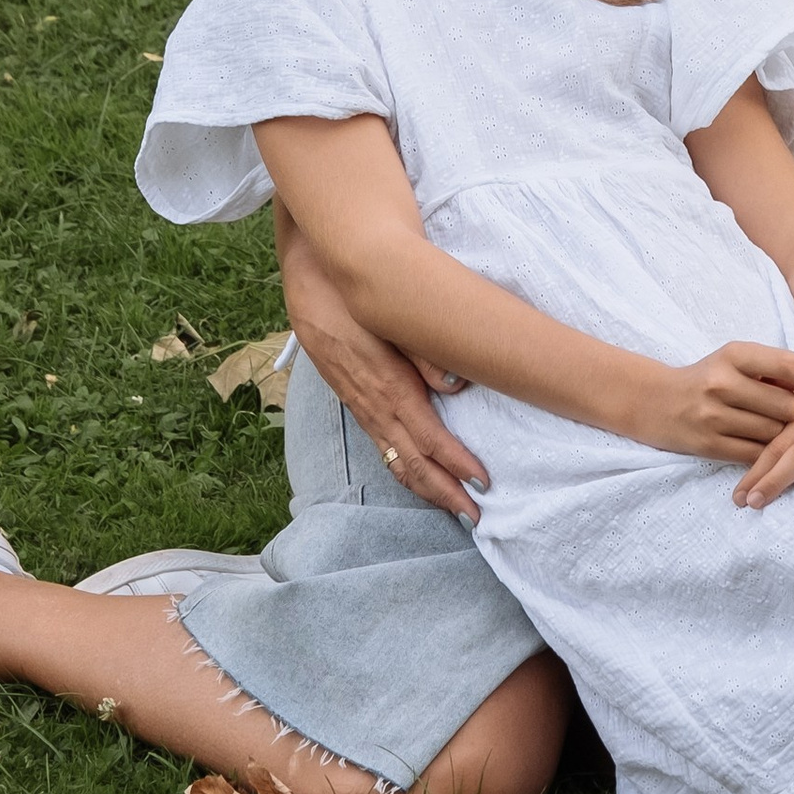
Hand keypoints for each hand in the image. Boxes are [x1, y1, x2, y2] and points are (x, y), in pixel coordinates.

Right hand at [285, 284, 489, 526]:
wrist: (310, 276)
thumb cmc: (356, 291)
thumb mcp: (390, 316)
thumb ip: (424, 352)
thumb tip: (456, 386)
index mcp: (388, 387)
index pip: (428, 439)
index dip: (456, 465)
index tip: (483, 484)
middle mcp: (372, 405)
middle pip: (410, 462)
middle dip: (443, 492)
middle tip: (475, 517)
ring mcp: (359, 404)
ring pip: (392, 458)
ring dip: (423, 484)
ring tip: (450, 503)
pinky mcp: (352, 398)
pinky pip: (380, 445)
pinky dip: (401, 465)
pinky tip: (413, 469)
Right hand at [638, 342, 793, 464]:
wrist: (656, 403)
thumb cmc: (709, 379)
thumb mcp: (735, 360)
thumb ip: (773, 369)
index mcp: (732, 355)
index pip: (787, 364)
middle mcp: (722, 383)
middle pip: (787, 406)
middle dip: (791, 412)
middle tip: (782, 412)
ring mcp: (714, 417)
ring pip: (774, 435)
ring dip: (777, 435)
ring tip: (766, 427)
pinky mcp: (709, 445)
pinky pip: (756, 455)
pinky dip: (763, 454)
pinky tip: (756, 444)